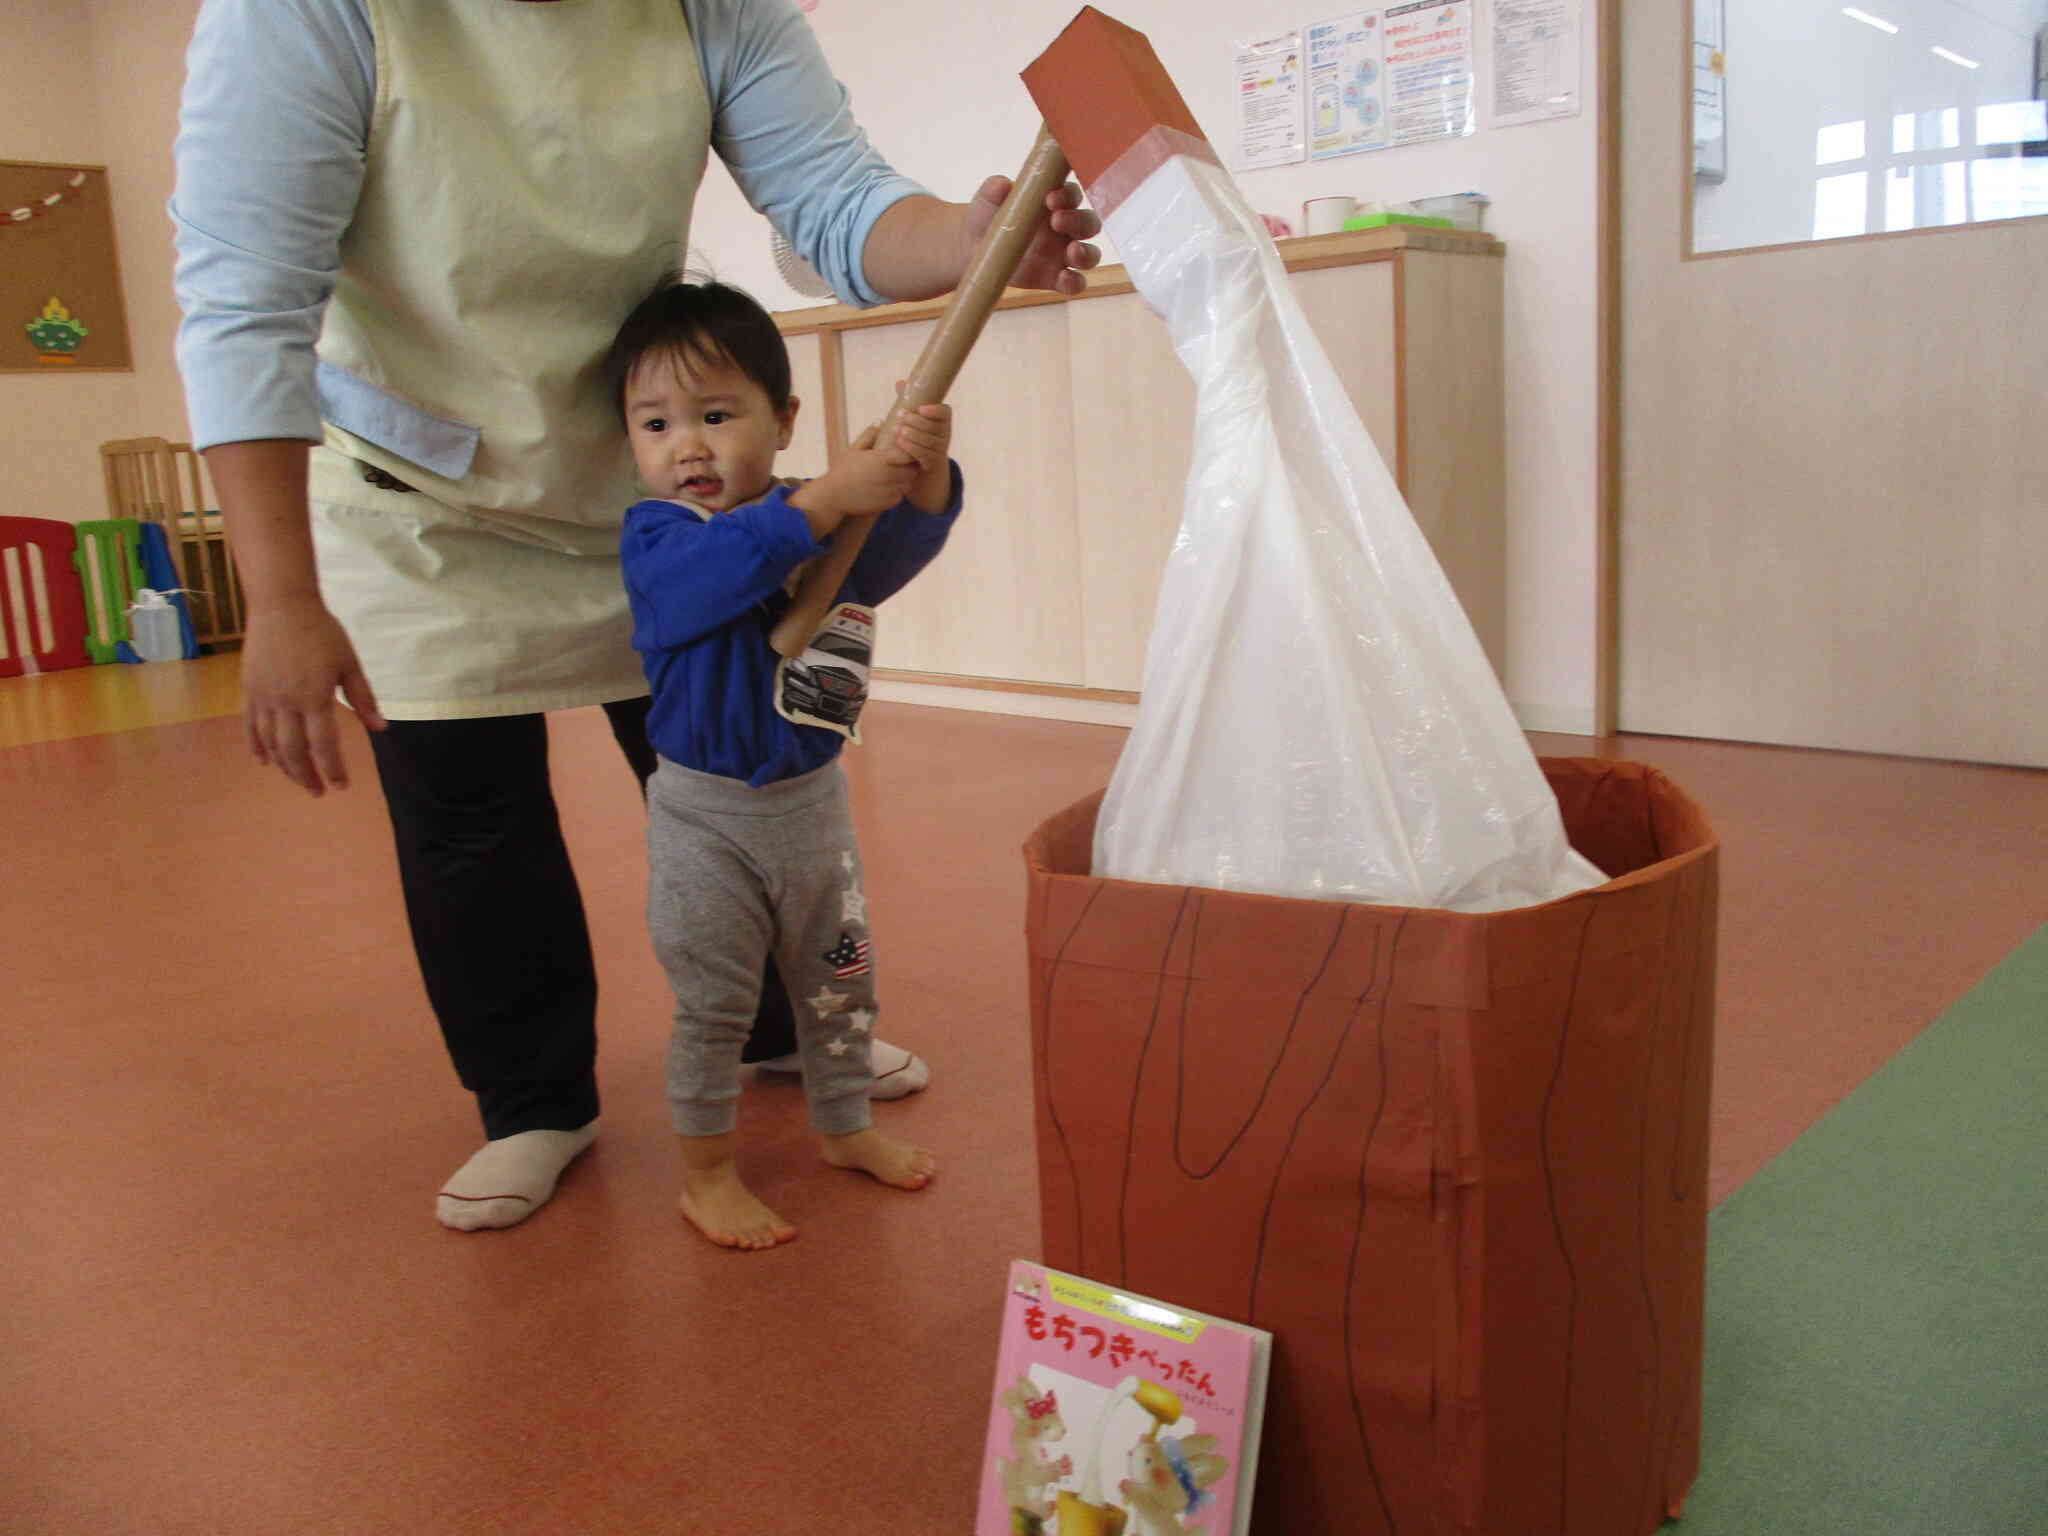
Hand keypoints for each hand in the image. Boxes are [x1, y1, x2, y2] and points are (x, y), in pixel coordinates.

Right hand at [240, 595, 386, 795]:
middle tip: (318, 792)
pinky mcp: (248, 690)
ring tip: (298, 779)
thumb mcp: (350, 663)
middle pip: (294, 751)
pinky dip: (257, 746)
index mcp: (315, 697)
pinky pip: (250, 726)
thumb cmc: (321, 631)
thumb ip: (364, 698)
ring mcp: (264, 697)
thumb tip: (381, 728)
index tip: (340, 786)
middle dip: (306, 776)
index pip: (324, 744)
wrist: (281, 605)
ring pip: (271, 743)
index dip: (333, 769)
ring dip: (284, 766)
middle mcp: (286, 702)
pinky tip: (265, 761)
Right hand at [792, 423, 920, 530]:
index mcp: (882, 459)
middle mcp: (889, 475)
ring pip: (908, 484)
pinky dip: (897, 492)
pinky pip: (900, 496)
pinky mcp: (888, 503)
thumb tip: (880, 421)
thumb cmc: (841, 470)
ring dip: (905, 480)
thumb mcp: (853, 449)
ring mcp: (889, 491)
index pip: (909, 454)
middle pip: (913, 470)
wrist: (832, 496)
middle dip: (910, 466)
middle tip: (903, 463)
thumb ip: (868, 435)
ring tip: (894, 475)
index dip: (910, 451)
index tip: (904, 450)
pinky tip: (886, 487)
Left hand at [884, 396, 952, 513]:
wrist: (925, 462)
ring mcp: (940, 449)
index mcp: (943, 420)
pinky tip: (899, 442)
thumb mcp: (916, 417)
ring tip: (898, 430)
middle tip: (900, 416)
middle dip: (916, 421)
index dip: (934, 410)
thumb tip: (900, 383)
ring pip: (928, 441)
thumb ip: (910, 401)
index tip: (921, 408)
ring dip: (912, 435)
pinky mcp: (932, 462)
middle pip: (933, 427)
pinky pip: (923, 455)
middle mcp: (945, 434)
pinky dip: (911, 448)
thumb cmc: (919, 433)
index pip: (944, 412)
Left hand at [964, 175, 1101, 294]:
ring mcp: (1063, 255)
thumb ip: (994, 189)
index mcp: (1055, 202)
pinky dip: (1075, 282)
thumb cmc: (986, 218)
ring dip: (1086, 253)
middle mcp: (1065, 228)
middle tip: (1056, 221)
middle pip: (1089, 223)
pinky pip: (1076, 283)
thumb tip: (1002, 185)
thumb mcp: (986, 200)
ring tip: (1072, 251)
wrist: (973, 251)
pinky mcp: (1055, 279)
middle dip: (1079, 220)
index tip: (1050, 199)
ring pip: (1091, 254)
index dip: (1068, 195)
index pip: (1073, 195)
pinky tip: (1065, 279)